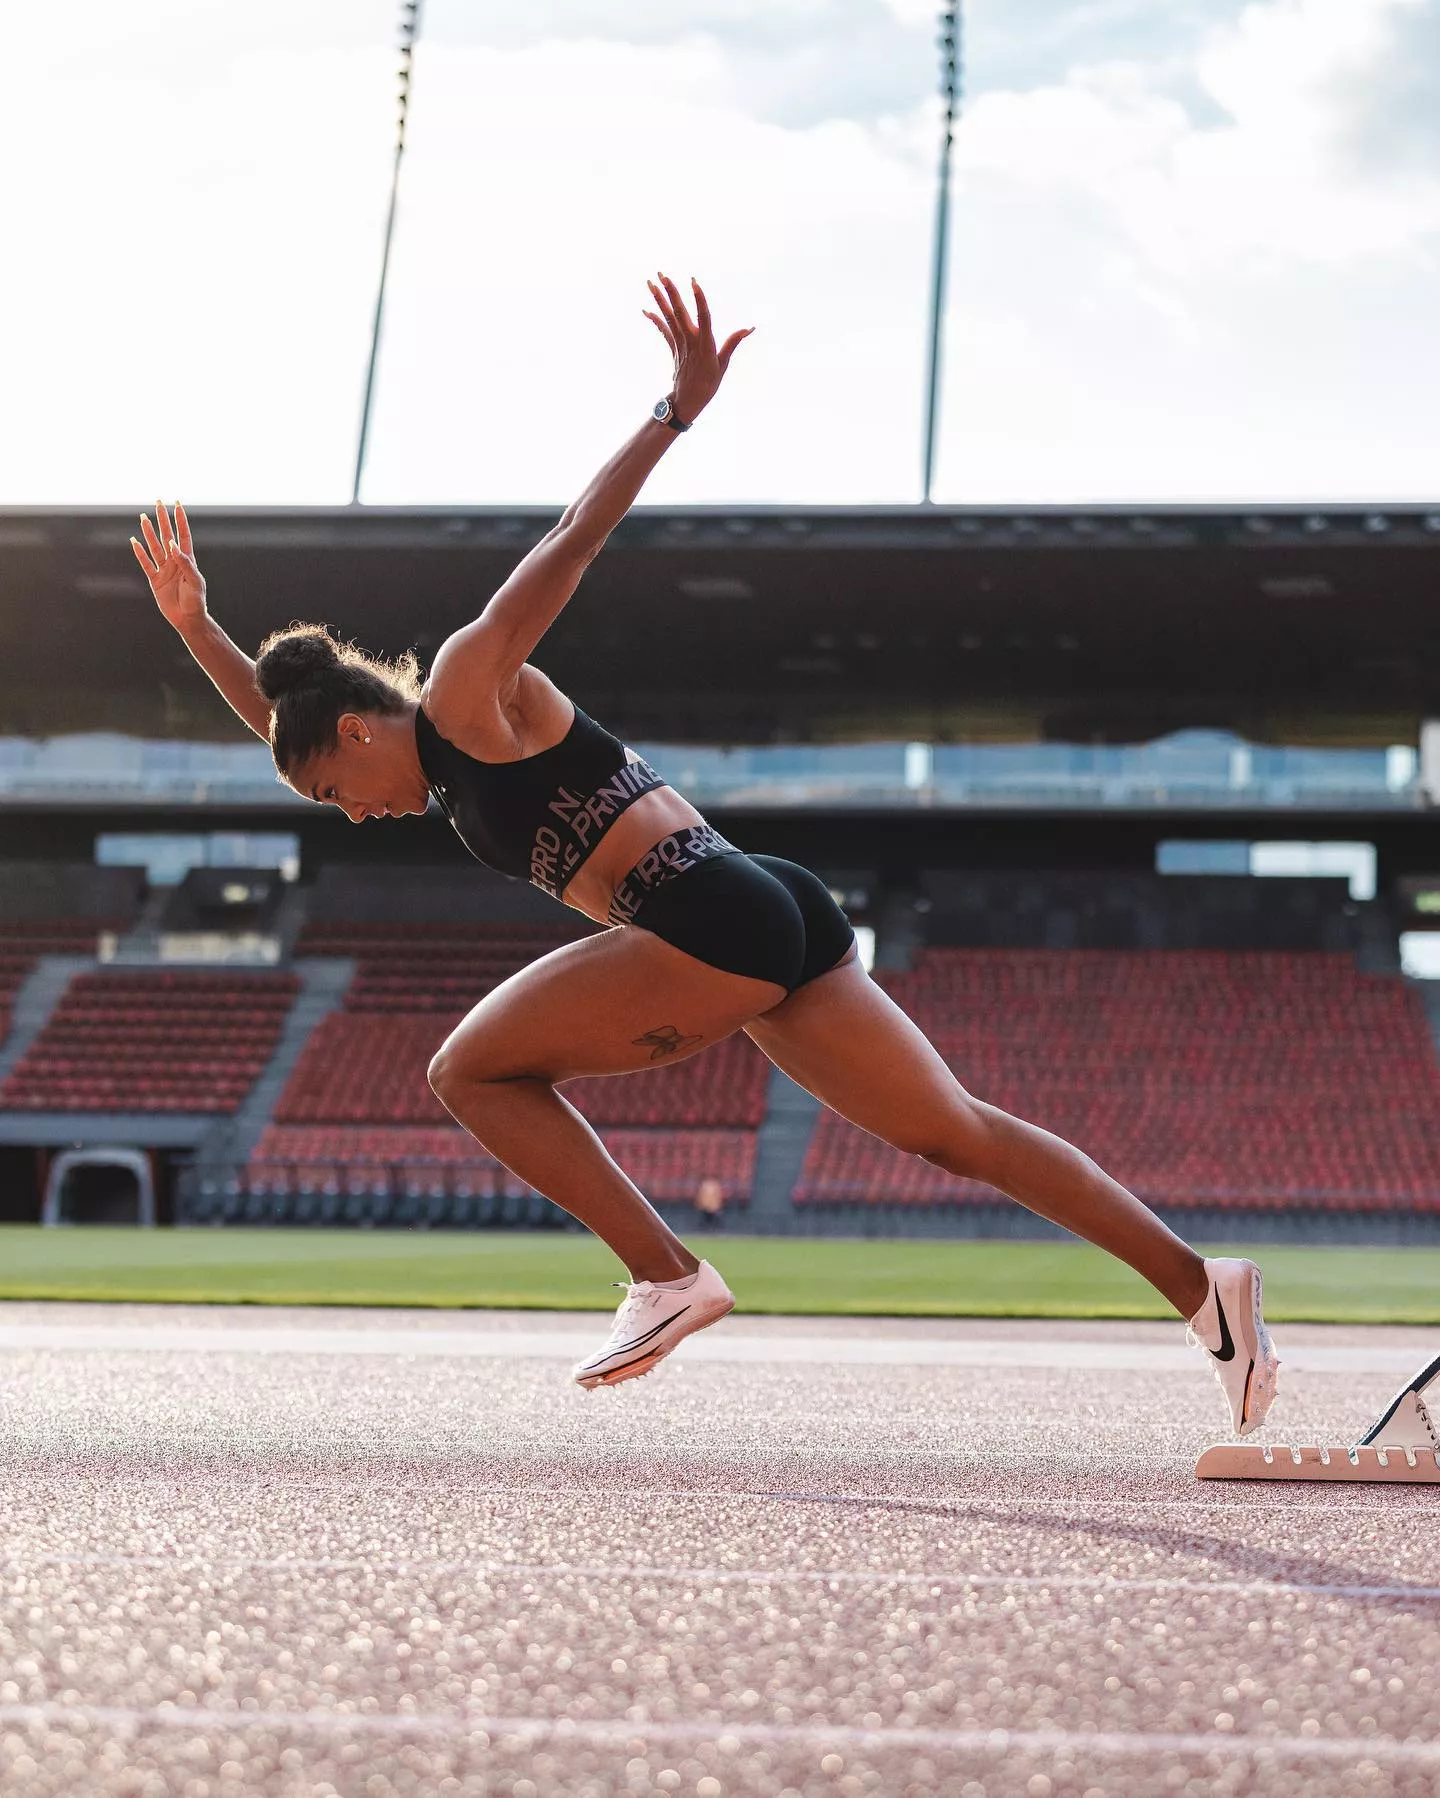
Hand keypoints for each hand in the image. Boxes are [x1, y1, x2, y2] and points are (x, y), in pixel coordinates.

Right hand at [131, 501, 206, 631]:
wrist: (188, 619)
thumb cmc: (196, 601)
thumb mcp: (195, 581)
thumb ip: (185, 562)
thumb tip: (173, 544)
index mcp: (187, 560)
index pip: (183, 535)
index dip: (180, 519)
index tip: (177, 504)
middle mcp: (174, 561)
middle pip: (166, 535)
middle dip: (162, 519)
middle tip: (157, 502)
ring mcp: (164, 570)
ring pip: (154, 546)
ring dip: (148, 532)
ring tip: (143, 517)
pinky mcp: (155, 580)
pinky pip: (145, 564)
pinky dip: (139, 553)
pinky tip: (134, 541)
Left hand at [643, 274, 752, 423]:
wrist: (689, 400)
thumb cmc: (710, 382)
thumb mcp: (723, 363)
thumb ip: (733, 342)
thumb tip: (750, 328)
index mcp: (705, 343)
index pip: (703, 316)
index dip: (699, 299)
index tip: (694, 282)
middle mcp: (690, 340)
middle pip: (679, 312)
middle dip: (670, 292)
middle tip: (662, 274)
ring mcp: (679, 343)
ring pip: (668, 317)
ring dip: (659, 299)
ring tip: (651, 282)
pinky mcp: (673, 348)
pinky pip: (663, 330)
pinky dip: (655, 319)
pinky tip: (646, 309)